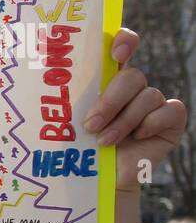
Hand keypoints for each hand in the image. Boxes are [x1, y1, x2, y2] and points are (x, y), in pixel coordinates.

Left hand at [84, 29, 186, 192]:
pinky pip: (170, 111)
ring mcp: (154, 103)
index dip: (123, 41)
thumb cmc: (79, 148)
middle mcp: (132, 87)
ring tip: (103, 142)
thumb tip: (51, 84)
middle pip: (132, 76)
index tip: (116, 53)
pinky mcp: (171, 121)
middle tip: (90, 125)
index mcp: (107, 79)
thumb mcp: (68, 121)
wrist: (97, 180)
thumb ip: (68, 99)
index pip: (121, 46)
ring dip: (123, 122)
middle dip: (110, 101)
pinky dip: (151, 124)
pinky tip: (137, 138)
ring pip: (147, 96)